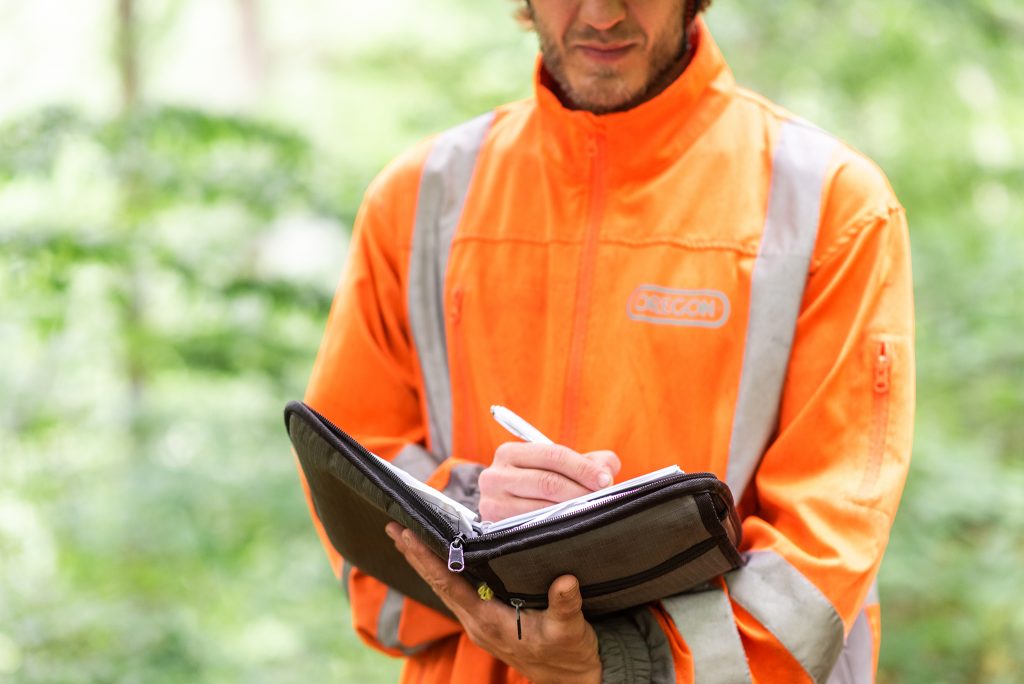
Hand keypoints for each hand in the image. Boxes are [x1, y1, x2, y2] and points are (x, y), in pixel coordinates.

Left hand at [385, 522, 601, 683]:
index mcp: (489, 621)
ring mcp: (478, 624)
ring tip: (406, 538)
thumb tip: (566, 580)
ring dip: (424, 563)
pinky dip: (441, 573)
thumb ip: (565, 606)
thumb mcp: (570, 630)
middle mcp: (476, 622)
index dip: (426, 558)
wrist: (572, 681)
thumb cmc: (569, 655)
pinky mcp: (485, 622)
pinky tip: (438, 560)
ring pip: (443, 588)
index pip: (448, 584)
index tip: (407, 535)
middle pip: (436, 583)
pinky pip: (455, 593)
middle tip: (393, 527)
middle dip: (414, 555)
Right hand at [478, 442, 621, 521]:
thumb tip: (608, 468)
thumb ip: (589, 461)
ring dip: (572, 512)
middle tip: (603, 499)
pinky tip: (573, 527)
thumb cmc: (538, 482)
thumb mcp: (558, 466)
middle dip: (580, 491)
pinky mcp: (495, 527)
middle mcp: (494, 476)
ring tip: (593, 513)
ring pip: (541, 508)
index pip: (553, 455)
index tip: (606, 480)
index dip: (582, 468)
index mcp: (509, 452)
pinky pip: (532, 528)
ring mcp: (492, 503)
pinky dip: (557, 527)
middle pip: (547, 482)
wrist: (505, 507)